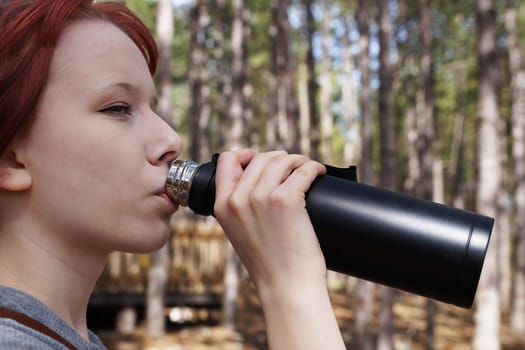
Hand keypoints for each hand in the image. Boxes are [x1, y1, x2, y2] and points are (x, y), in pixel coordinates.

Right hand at [213, 150, 345, 349]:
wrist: (286, 287)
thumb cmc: (269, 264)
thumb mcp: (240, 233)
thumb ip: (241, 208)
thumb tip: (261, 183)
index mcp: (222, 206)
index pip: (226, 161)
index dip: (245, 154)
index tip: (260, 158)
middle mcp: (238, 198)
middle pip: (260, 157)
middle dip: (280, 158)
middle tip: (294, 167)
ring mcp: (261, 197)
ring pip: (282, 160)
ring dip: (299, 160)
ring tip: (308, 169)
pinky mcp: (287, 200)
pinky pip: (303, 170)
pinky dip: (314, 168)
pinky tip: (319, 173)